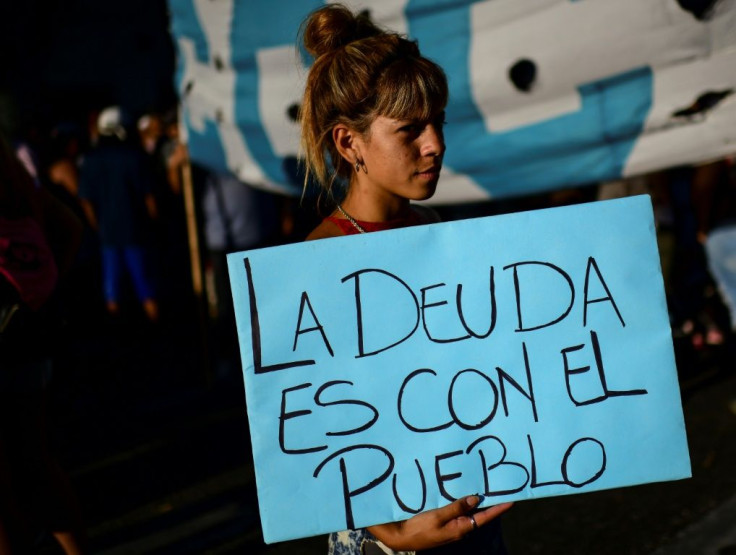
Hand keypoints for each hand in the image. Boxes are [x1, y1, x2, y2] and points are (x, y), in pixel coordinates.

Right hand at [366, 495, 512, 551]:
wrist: (400, 536)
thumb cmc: (419, 528)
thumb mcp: (437, 517)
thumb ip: (456, 508)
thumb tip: (476, 498)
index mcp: (461, 528)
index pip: (485, 517)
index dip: (498, 508)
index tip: (512, 499)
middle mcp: (459, 526)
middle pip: (479, 512)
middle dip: (489, 500)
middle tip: (499, 485)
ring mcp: (451, 523)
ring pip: (468, 509)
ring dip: (476, 497)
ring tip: (485, 483)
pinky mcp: (443, 519)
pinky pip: (457, 507)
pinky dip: (462, 498)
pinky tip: (462, 488)